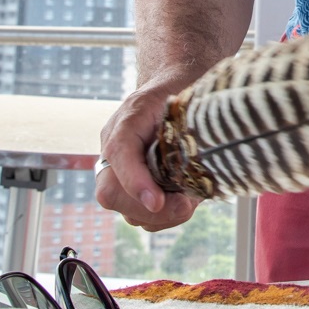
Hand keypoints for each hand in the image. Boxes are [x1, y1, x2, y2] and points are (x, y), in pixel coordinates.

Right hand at [96, 83, 199, 230]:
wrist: (176, 90)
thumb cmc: (184, 98)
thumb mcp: (189, 103)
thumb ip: (188, 130)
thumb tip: (195, 165)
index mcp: (128, 121)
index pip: (120, 152)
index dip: (135, 182)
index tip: (157, 202)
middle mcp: (114, 147)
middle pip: (112, 192)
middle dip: (151, 210)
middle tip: (186, 206)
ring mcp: (117, 170)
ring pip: (125, 210)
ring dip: (161, 216)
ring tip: (189, 201)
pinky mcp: (128, 187)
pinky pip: (137, 215)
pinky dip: (162, 218)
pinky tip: (182, 203)